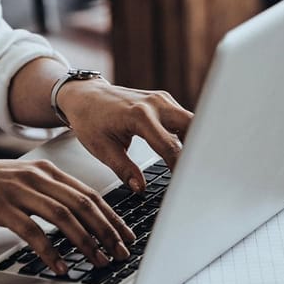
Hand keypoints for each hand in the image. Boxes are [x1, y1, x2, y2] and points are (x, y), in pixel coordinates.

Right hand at [0, 159, 135, 272]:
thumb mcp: (17, 181)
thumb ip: (44, 192)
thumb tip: (73, 216)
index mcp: (43, 170)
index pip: (87, 193)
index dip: (110, 215)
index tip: (125, 234)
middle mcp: (35, 176)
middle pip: (82, 204)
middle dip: (106, 230)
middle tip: (120, 252)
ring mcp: (18, 190)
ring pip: (63, 216)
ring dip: (85, 241)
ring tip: (98, 260)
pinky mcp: (0, 207)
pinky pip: (32, 231)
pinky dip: (50, 250)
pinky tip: (59, 265)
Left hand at [56, 81, 192, 192]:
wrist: (84, 96)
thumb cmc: (90, 120)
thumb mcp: (101, 148)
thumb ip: (124, 169)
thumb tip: (141, 188)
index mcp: (138, 115)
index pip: (169, 146)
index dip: (180, 168)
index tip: (185, 183)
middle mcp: (155, 104)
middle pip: (192, 126)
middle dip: (198, 150)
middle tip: (199, 173)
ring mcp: (161, 99)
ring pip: (191, 121)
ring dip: (195, 142)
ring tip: (195, 166)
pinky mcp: (163, 101)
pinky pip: (183, 118)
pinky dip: (187, 135)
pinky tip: (186, 152)